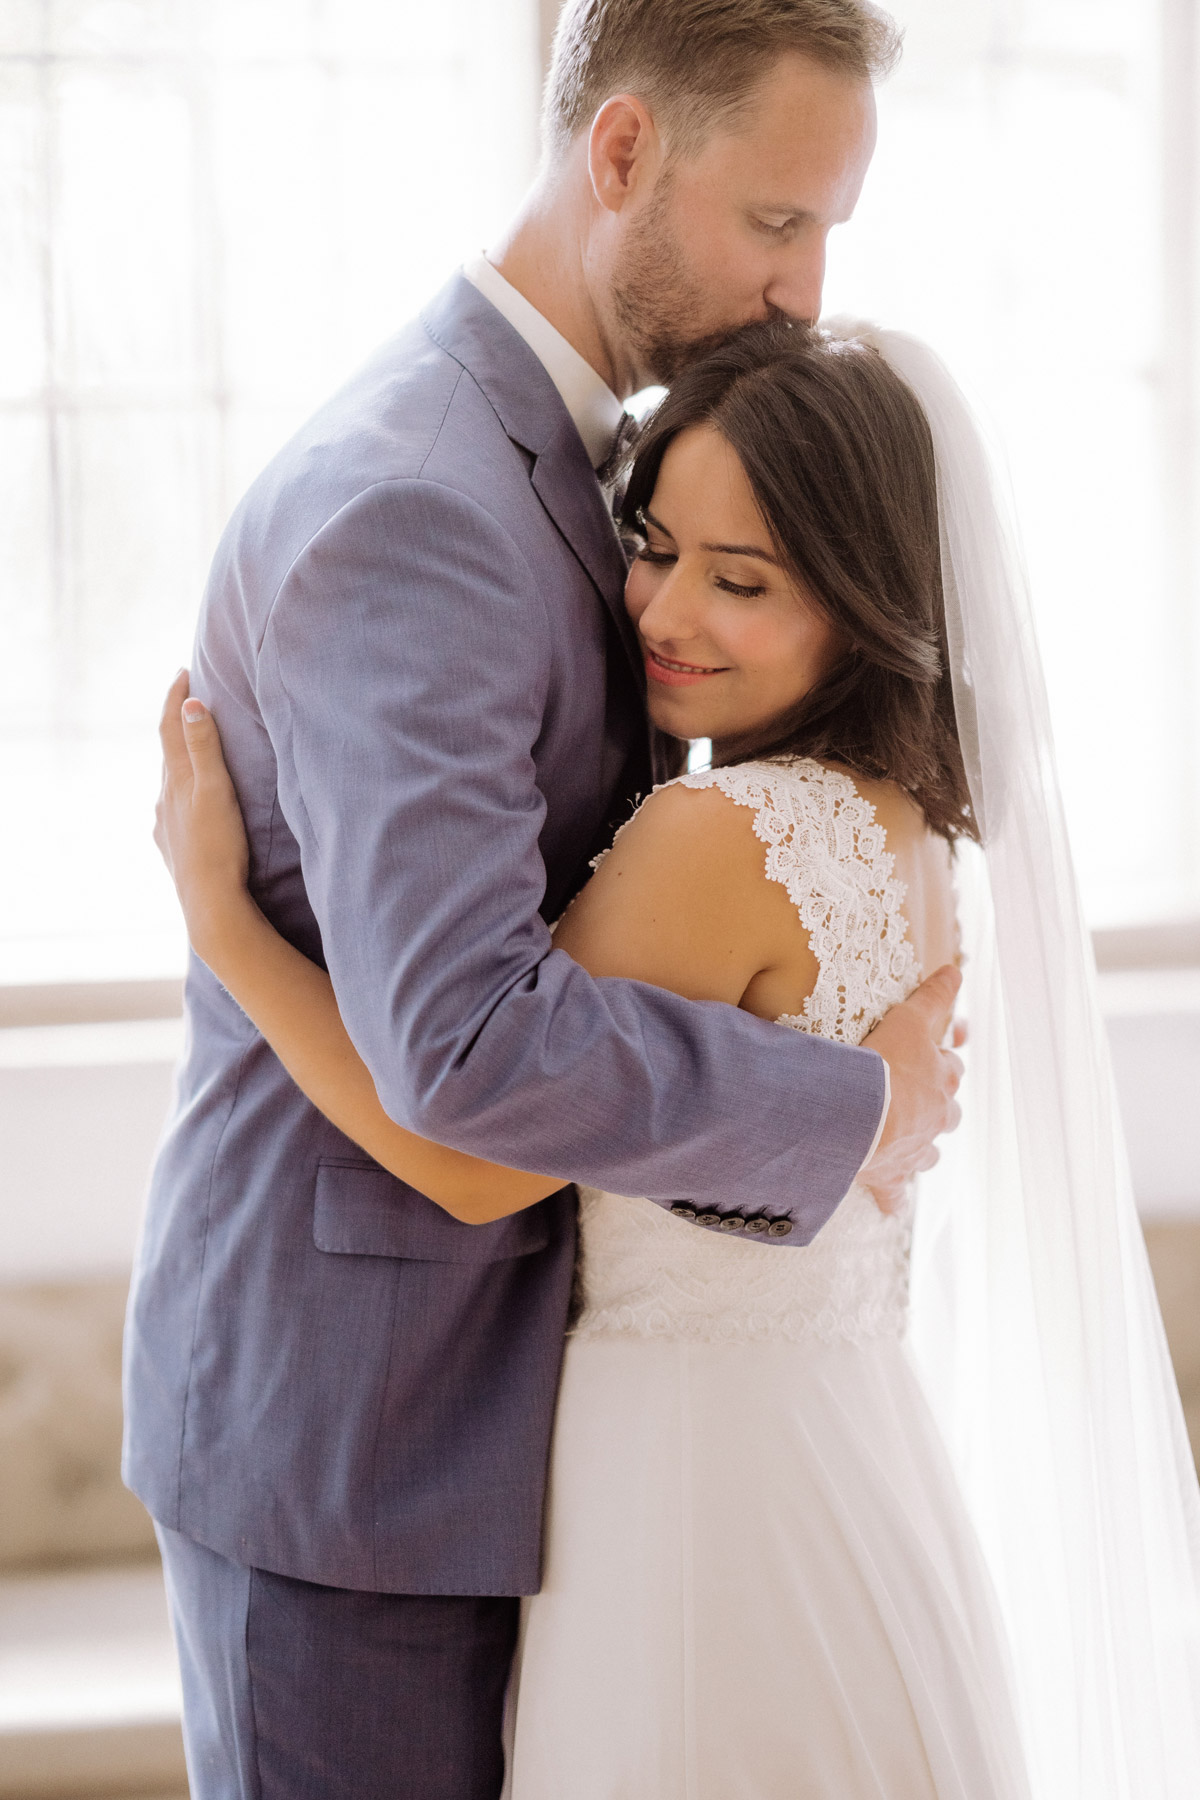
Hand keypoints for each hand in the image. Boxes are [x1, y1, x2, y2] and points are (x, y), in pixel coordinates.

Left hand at [154, 670, 252, 959]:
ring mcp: (165, 825)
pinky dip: (182, 797)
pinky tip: (189, 807)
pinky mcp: (172, 847)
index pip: (170, 728)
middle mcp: (163, 799)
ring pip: (171, 784)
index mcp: (176, 780)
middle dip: (179, 727)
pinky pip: (173, 812)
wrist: (209, 903)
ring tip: (196, 755)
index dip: (176, 699)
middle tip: (191, 704)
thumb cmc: (219, 846)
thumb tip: (191, 704)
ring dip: (181, 764)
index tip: (183, 672)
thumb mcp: (216, 790)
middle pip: (168, 753)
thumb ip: (204, 748)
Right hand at [858, 964, 963, 1214]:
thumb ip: (933, 996)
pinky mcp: (890, 1178)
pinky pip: (894, 1194)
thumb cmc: (883, 1064)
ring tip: (901, 1141)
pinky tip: (887, 1203)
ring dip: (919, 1147)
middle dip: (938, 1108)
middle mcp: (936, 1118)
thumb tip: (956, 969)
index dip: (943, 1060)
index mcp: (940, 1080)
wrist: (858, 1115)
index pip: (950, 1067)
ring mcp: (914, 1150)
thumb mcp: (909, 1019)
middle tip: (916, 1101)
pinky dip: (891, 1197)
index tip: (938, 1057)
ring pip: (928, 1153)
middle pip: (949, 1114)